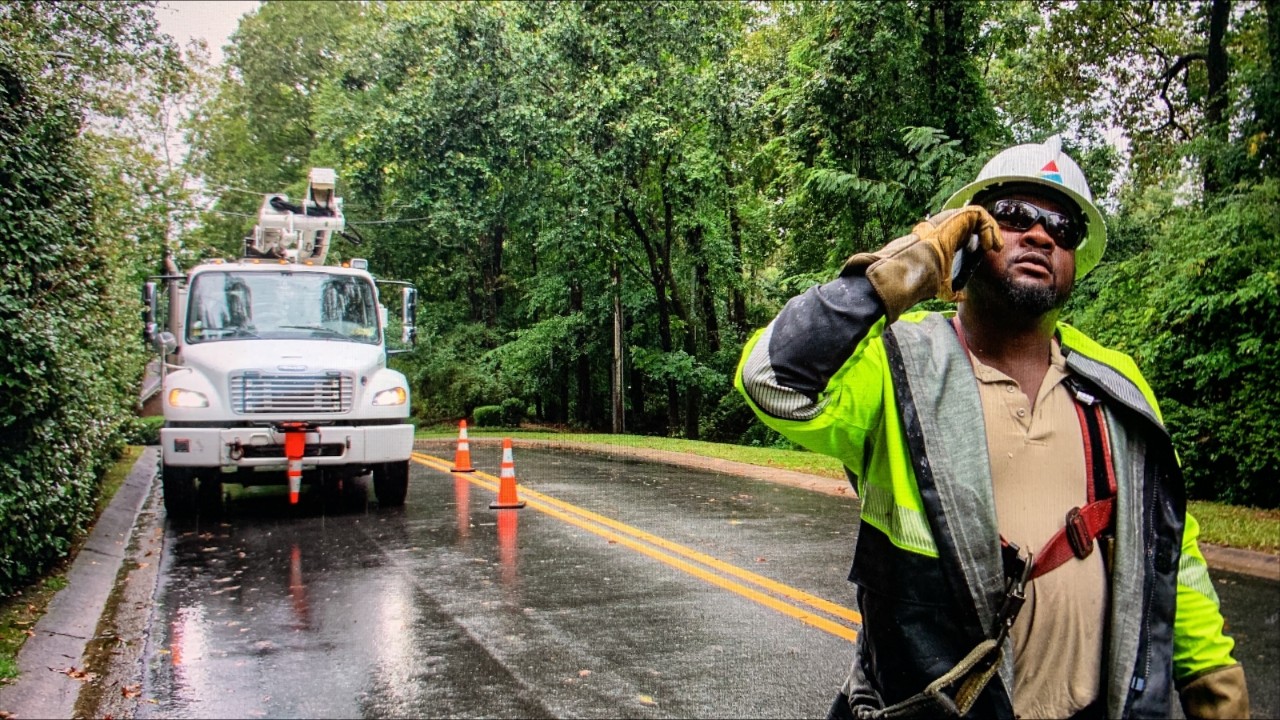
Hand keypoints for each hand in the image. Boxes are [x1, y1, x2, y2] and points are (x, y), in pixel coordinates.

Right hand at [842, 206, 1002, 319]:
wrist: (917, 264)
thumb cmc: (923, 274)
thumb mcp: (942, 285)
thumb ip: (952, 292)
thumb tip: (962, 297)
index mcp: (944, 241)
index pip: (965, 235)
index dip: (979, 240)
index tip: (986, 252)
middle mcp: (948, 228)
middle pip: (973, 224)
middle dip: (988, 233)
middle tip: (994, 248)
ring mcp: (952, 221)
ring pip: (977, 217)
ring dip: (990, 229)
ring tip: (994, 246)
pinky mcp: (957, 217)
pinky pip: (978, 214)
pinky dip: (988, 226)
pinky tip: (988, 242)